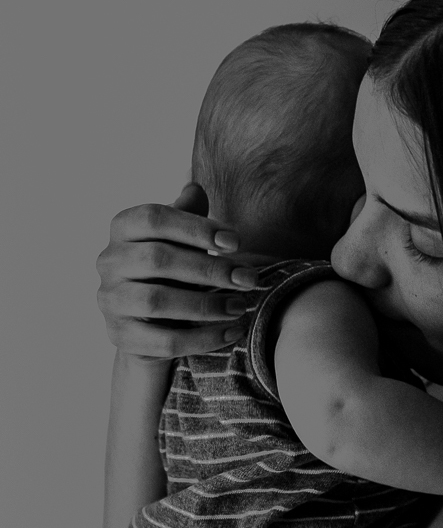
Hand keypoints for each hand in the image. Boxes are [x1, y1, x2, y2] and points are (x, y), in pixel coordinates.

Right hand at [96, 184, 277, 360]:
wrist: (150, 324)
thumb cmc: (172, 271)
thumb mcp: (181, 240)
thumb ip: (188, 215)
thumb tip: (195, 187)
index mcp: (122, 228)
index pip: (154, 218)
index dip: (196, 227)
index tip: (236, 241)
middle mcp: (108, 262)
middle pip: (159, 259)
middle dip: (210, 269)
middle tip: (249, 278)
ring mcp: (110, 301)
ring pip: (158, 302)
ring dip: (207, 304)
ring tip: (240, 306)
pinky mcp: (120, 336)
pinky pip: (164, 341)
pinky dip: (203, 338)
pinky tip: (232, 332)